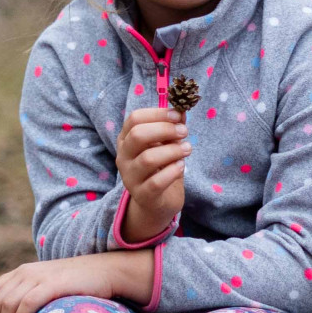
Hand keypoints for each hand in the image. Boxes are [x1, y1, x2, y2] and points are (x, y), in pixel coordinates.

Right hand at [115, 106, 188, 240]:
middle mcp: (123, 156)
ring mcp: (130, 177)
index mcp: (126, 139)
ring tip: (187, 149)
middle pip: (138, 135)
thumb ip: (172, 127)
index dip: (158, 114)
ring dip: (173, 150)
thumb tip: (182, 110)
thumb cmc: (161, 167)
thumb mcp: (167, 144)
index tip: (178, 115)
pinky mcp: (142, 195)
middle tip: (184, 132)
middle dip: (165, 130)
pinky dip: (172, 171)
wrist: (157, 202)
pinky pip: (155, 182)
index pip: (135, 118)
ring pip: (148, 158)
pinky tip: (181, 166)